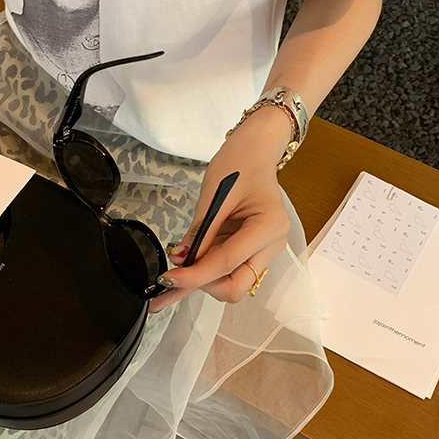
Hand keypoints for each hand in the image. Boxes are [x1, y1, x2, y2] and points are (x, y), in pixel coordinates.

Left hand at [149, 108, 292, 311]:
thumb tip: (179, 261)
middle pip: (235, 286)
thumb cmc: (239, 164)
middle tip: (172, 278)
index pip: (226, 263)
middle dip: (203, 285)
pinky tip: (186, 270)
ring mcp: (263, 251)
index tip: (167, 279)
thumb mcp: (213, 196)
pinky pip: (228, 271)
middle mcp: (271, 245)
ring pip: (231, 284)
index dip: (194, 275)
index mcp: (268, 227)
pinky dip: (205, 273)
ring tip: (176, 271)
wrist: (255, 152)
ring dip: (202, 281)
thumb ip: (199, 233)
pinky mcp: (252, 251)